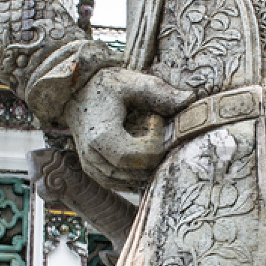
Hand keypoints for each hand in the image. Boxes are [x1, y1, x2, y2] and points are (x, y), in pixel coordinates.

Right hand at [63, 67, 192, 188]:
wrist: (75, 92)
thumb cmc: (104, 85)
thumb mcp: (132, 82)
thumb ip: (160, 92)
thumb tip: (190, 100)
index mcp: (101, 135)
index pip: (138, 156)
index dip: (155, 143)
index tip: (156, 120)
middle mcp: (92, 155)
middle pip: (134, 173)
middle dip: (154, 157)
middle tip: (158, 133)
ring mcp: (90, 165)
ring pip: (126, 182)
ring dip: (144, 168)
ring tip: (151, 144)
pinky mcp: (91, 169)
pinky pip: (115, 183)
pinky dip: (132, 175)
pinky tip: (142, 159)